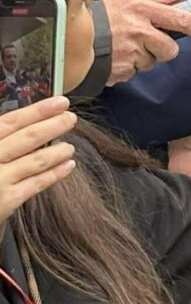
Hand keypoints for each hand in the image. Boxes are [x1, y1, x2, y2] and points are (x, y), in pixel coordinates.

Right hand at [0, 97, 77, 223]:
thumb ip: (0, 137)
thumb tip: (24, 122)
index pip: (10, 122)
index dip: (37, 111)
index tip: (61, 102)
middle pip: (26, 139)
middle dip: (53, 126)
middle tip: (71, 119)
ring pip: (35, 161)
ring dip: (57, 152)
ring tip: (70, 147)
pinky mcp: (6, 201)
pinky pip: (36, 184)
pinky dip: (54, 174)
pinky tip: (68, 166)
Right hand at [102, 0, 190, 84]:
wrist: (66, 35)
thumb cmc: (99, 17)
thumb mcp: (127, 1)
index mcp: (142, 10)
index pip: (182, 19)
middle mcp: (139, 30)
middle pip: (170, 49)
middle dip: (164, 50)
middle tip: (147, 44)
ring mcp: (130, 51)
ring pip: (151, 63)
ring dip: (142, 59)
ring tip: (123, 47)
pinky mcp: (120, 69)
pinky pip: (134, 73)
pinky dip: (127, 68)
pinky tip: (115, 57)